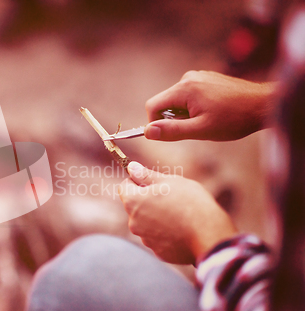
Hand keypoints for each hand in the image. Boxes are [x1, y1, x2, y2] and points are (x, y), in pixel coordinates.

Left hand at [119, 161, 236, 264]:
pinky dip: (166, 233)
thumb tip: (131, 168)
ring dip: (156, 217)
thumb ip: (146, 175)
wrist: (209, 234)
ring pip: (147, 223)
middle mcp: (133, 222)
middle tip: (170, 197)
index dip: (137, 182)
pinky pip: (158, 238)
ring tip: (179, 214)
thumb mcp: (169, 181)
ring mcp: (145, 239)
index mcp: (133, 202)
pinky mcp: (158, 252)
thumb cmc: (190, 202)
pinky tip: (183, 230)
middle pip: (135, 207)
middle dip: (147, 200)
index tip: (152, 182)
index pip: (124, 187)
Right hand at [144, 70, 276, 140]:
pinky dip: (194, 107)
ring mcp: (198, 77)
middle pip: (164, 103)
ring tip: (207, 120)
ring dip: (185, 114)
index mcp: (184, 89)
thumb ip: (171, 131)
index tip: (170, 134)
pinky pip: (189, 96)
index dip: (155, 123)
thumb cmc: (234, 119)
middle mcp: (188, 78)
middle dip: (173, 119)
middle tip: (195, 128)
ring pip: (177, 101)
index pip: (152, 106)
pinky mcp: (206, 79)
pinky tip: (213, 112)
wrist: (263, 104)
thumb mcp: (200, 130)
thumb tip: (148, 132)